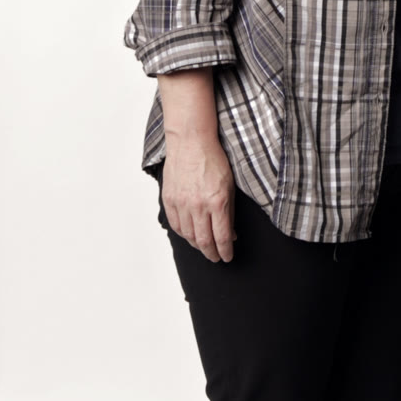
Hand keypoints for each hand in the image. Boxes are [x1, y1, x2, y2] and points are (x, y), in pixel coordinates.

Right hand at [162, 130, 235, 262]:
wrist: (191, 142)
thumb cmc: (213, 159)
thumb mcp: (230, 185)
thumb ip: (230, 212)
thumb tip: (230, 233)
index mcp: (217, 201)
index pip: (221, 237)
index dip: (225, 251)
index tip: (227, 257)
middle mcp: (198, 205)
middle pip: (204, 241)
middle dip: (212, 254)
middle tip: (216, 258)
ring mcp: (182, 203)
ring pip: (188, 236)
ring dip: (197, 246)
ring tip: (204, 248)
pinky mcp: (170, 199)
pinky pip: (176, 225)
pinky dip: (183, 234)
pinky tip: (190, 235)